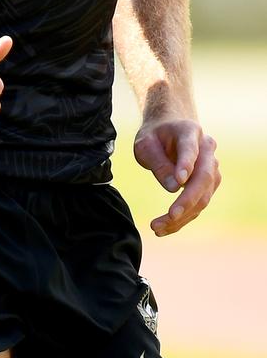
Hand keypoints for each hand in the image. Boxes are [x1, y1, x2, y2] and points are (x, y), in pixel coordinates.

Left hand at [133, 118, 220, 235]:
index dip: (186, 164)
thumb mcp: (145, 143)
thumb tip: (174, 188)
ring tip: (156, 227)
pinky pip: (199, 204)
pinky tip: (163, 228)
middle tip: (170, 215)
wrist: (169, 129)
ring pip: (204, 196)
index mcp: (190, 131)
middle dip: (188, 200)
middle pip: (204, 177)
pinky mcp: (210, 184)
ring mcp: (212, 167)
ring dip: (183, 215)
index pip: (191, 149)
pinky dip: (183, 218)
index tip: (179, 180)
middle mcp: (207, 149)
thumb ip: (158, 162)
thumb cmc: (155, 135)